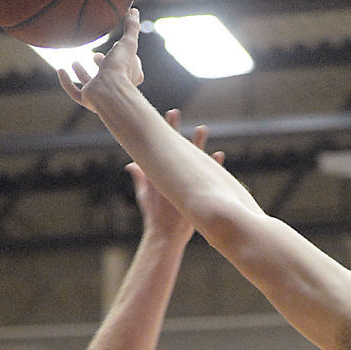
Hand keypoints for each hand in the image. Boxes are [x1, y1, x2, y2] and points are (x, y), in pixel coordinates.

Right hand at [57, 8, 142, 107]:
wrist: (110, 92)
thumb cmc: (121, 68)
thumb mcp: (128, 43)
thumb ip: (131, 27)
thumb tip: (134, 10)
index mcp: (130, 76)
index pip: (129, 64)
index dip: (124, 55)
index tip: (118, 45)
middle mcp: (116, 87)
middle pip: (108, 75)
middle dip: (102, 64)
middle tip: (96, 56)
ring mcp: (101, 94)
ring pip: (91, 84)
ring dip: (83, 74)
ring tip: (75, 61)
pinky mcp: (88, 100)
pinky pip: (75, 93)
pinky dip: (67, 83)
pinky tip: (60, 70)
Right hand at [127, 109, 207, 244]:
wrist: (165, 237)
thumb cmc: (154, 217)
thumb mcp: (144, 196)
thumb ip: (140, 178)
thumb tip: (131, 165)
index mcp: (156, 175)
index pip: (157, 148)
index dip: (160, 131)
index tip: (161, 115)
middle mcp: (168, 178)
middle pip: (171, 149)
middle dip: (172, 130)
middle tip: (175, 112)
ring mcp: (182, 186)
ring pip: (191, 160)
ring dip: (197, 144)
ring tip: (202, 128)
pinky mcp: (195, 194)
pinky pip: (207, 178)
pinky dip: (214, 167)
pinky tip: (220, 155)